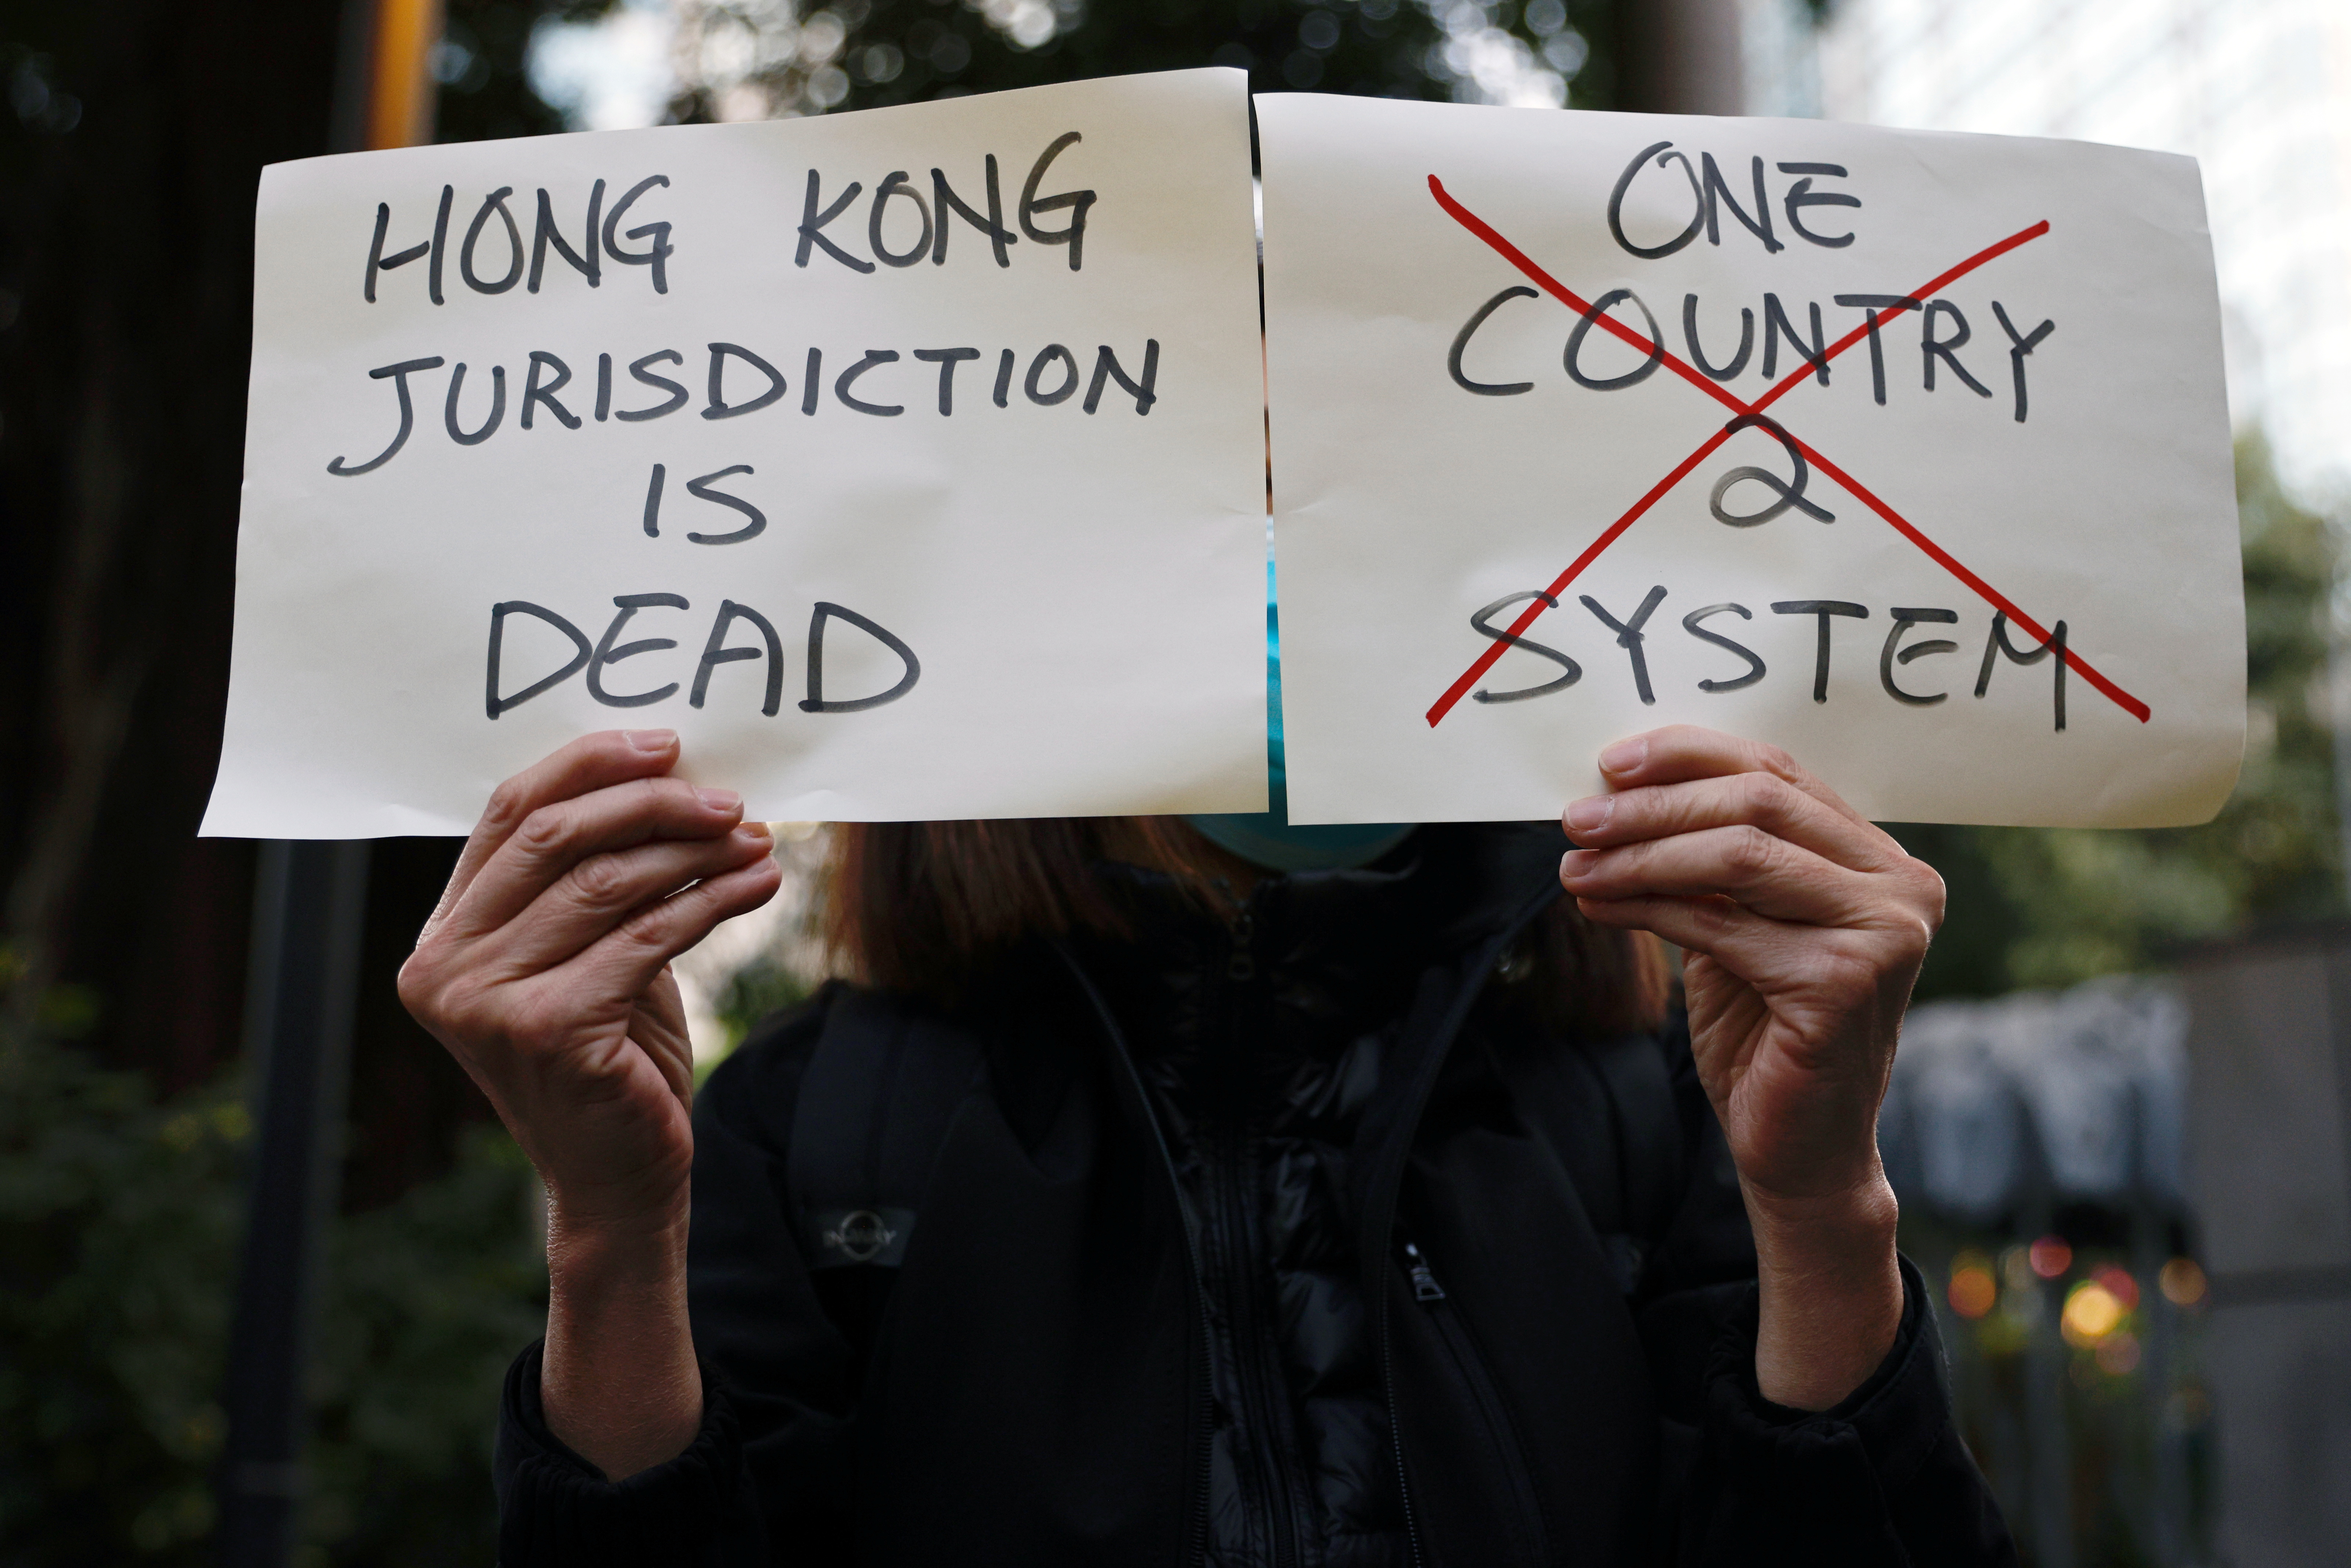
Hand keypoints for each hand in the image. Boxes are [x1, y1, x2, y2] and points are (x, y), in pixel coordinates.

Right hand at [399, 728, 779, 1222]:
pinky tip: (758, 884)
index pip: (508, 813)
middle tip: (727, 796)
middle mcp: (444, 967)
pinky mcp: (549, 1030)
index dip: (588, 765)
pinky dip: (712, 901)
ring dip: (693, 851)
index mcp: (442, 936)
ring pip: (606, 881)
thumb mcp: (588, 955)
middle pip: (554, 836)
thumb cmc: (610, 1057)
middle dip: (649, 802)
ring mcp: (487, 1002)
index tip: (666, 743)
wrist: (618, 1178)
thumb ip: (591, 879)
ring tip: (755, 839)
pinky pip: (646, 936)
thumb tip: (666, 776)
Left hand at [1558, 725, 1943, 1407]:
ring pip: (1738, 856)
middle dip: (1654, 804)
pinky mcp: (1844, 982)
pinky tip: (1598, 906)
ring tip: (1575, 864)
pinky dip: (1649, 907)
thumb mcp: (1739, 926)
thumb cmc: (1766, 1036)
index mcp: (1883, 861)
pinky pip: (1722, 923)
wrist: (1799, 1149)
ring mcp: (1884, 933)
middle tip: (1576, 817)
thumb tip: (1622, 792)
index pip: (1780, 772)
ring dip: (1641, 854)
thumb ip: (1712, 860)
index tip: (1612, 761)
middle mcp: (1902, 887)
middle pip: (1757, 804)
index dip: (1690, 756)